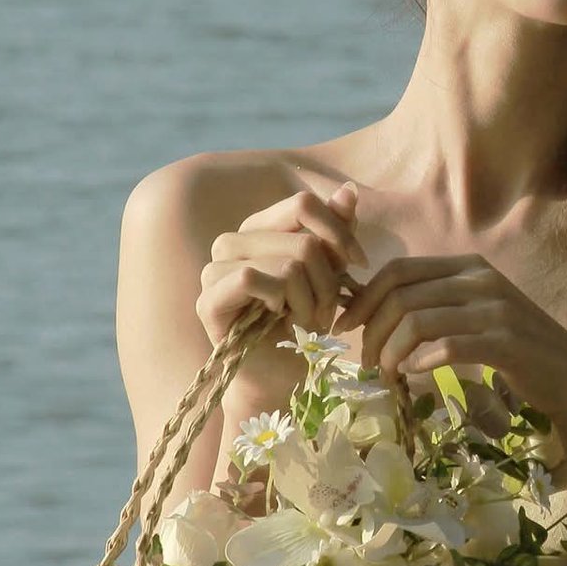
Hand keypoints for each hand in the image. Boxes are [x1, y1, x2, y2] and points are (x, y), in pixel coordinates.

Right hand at [196, 180, 368, 353]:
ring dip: (310, 299)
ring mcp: (215, 270)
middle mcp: (232, 242)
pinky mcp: (207, 300)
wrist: (283, 376)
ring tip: (306, 319)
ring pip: (286, 263)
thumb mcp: (330, 270)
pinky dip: (279, 301)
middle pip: (303, 240)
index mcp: (260, 228)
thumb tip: (348, 190)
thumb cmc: (304, 323)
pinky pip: (251, 278)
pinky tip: (280, 318)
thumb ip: (336, 230)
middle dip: (329, 280)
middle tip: (327, 308)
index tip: (359, 265)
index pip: (303, 204)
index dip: (339, 234)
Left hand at [332, 252, 566, 422]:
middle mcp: (481, 280)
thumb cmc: (514, 348)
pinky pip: (448, 346)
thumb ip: (435, 304)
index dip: (363, 298)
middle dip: (372, 331)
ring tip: (386, 374)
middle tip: (365, 362)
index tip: (344, 327)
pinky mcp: (505, 342)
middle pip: (401, 295)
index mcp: (468, 267)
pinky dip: (422, 361)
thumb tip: (375, 312)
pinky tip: (414, 374)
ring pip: (418, 320)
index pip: (398, 270)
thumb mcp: (473, 314)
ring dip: (391, 351)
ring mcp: (495, 310)